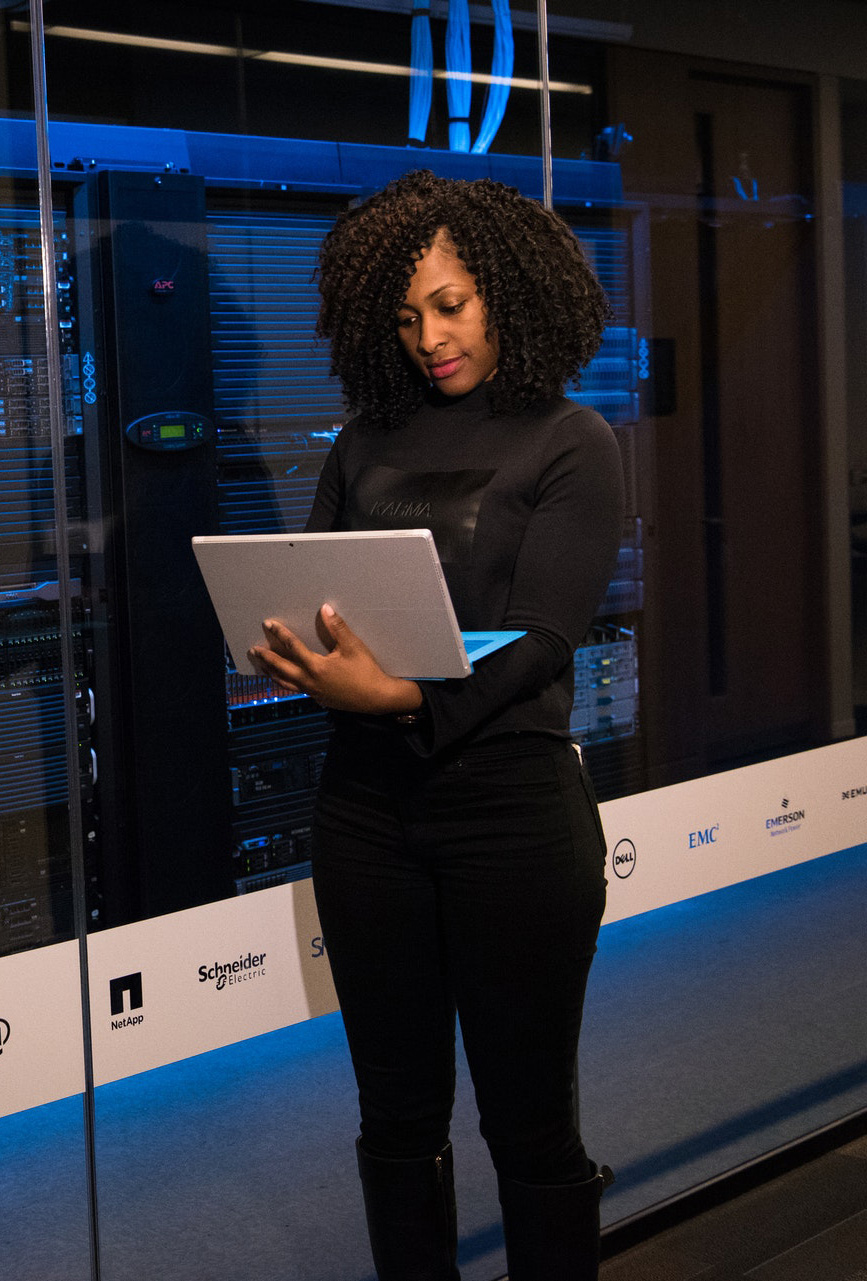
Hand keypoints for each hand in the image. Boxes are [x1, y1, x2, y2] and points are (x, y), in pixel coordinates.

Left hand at [247, 604, 422, 715]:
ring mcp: (313, 692)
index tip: (269, 624)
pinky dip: (285, 683)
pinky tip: (285, 679)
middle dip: (267, 658)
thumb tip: (325, 609)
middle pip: (281, 668)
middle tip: (254, 650)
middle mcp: (310, 681)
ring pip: (286, 683)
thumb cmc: (366, 671)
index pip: (293, 647)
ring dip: (272, 673)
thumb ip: (337, 628)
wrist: (377, 698)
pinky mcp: (319, 698)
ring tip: (262, 666)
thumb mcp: (353, 646)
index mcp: (316, 667)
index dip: (280, 634)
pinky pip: (296, 689)